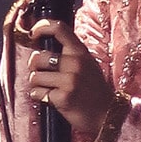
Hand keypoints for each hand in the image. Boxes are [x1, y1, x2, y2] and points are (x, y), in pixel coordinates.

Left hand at [25, 18, 115, 136]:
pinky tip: (50, 99)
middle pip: (38, 57)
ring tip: (48, 88)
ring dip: (37, 84)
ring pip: (35, 76)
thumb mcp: (88, 65)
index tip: (33, 34)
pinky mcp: (63, 98)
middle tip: (41, 73)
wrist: (107, 114)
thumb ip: (70, 54)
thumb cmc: (94, 89)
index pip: (59, 29)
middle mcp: (75, 63)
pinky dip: (39, 97)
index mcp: (81, 52)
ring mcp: (69, 81)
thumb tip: (43, 46)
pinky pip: (37, 93)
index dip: (41, 27)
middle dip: (34, 67)